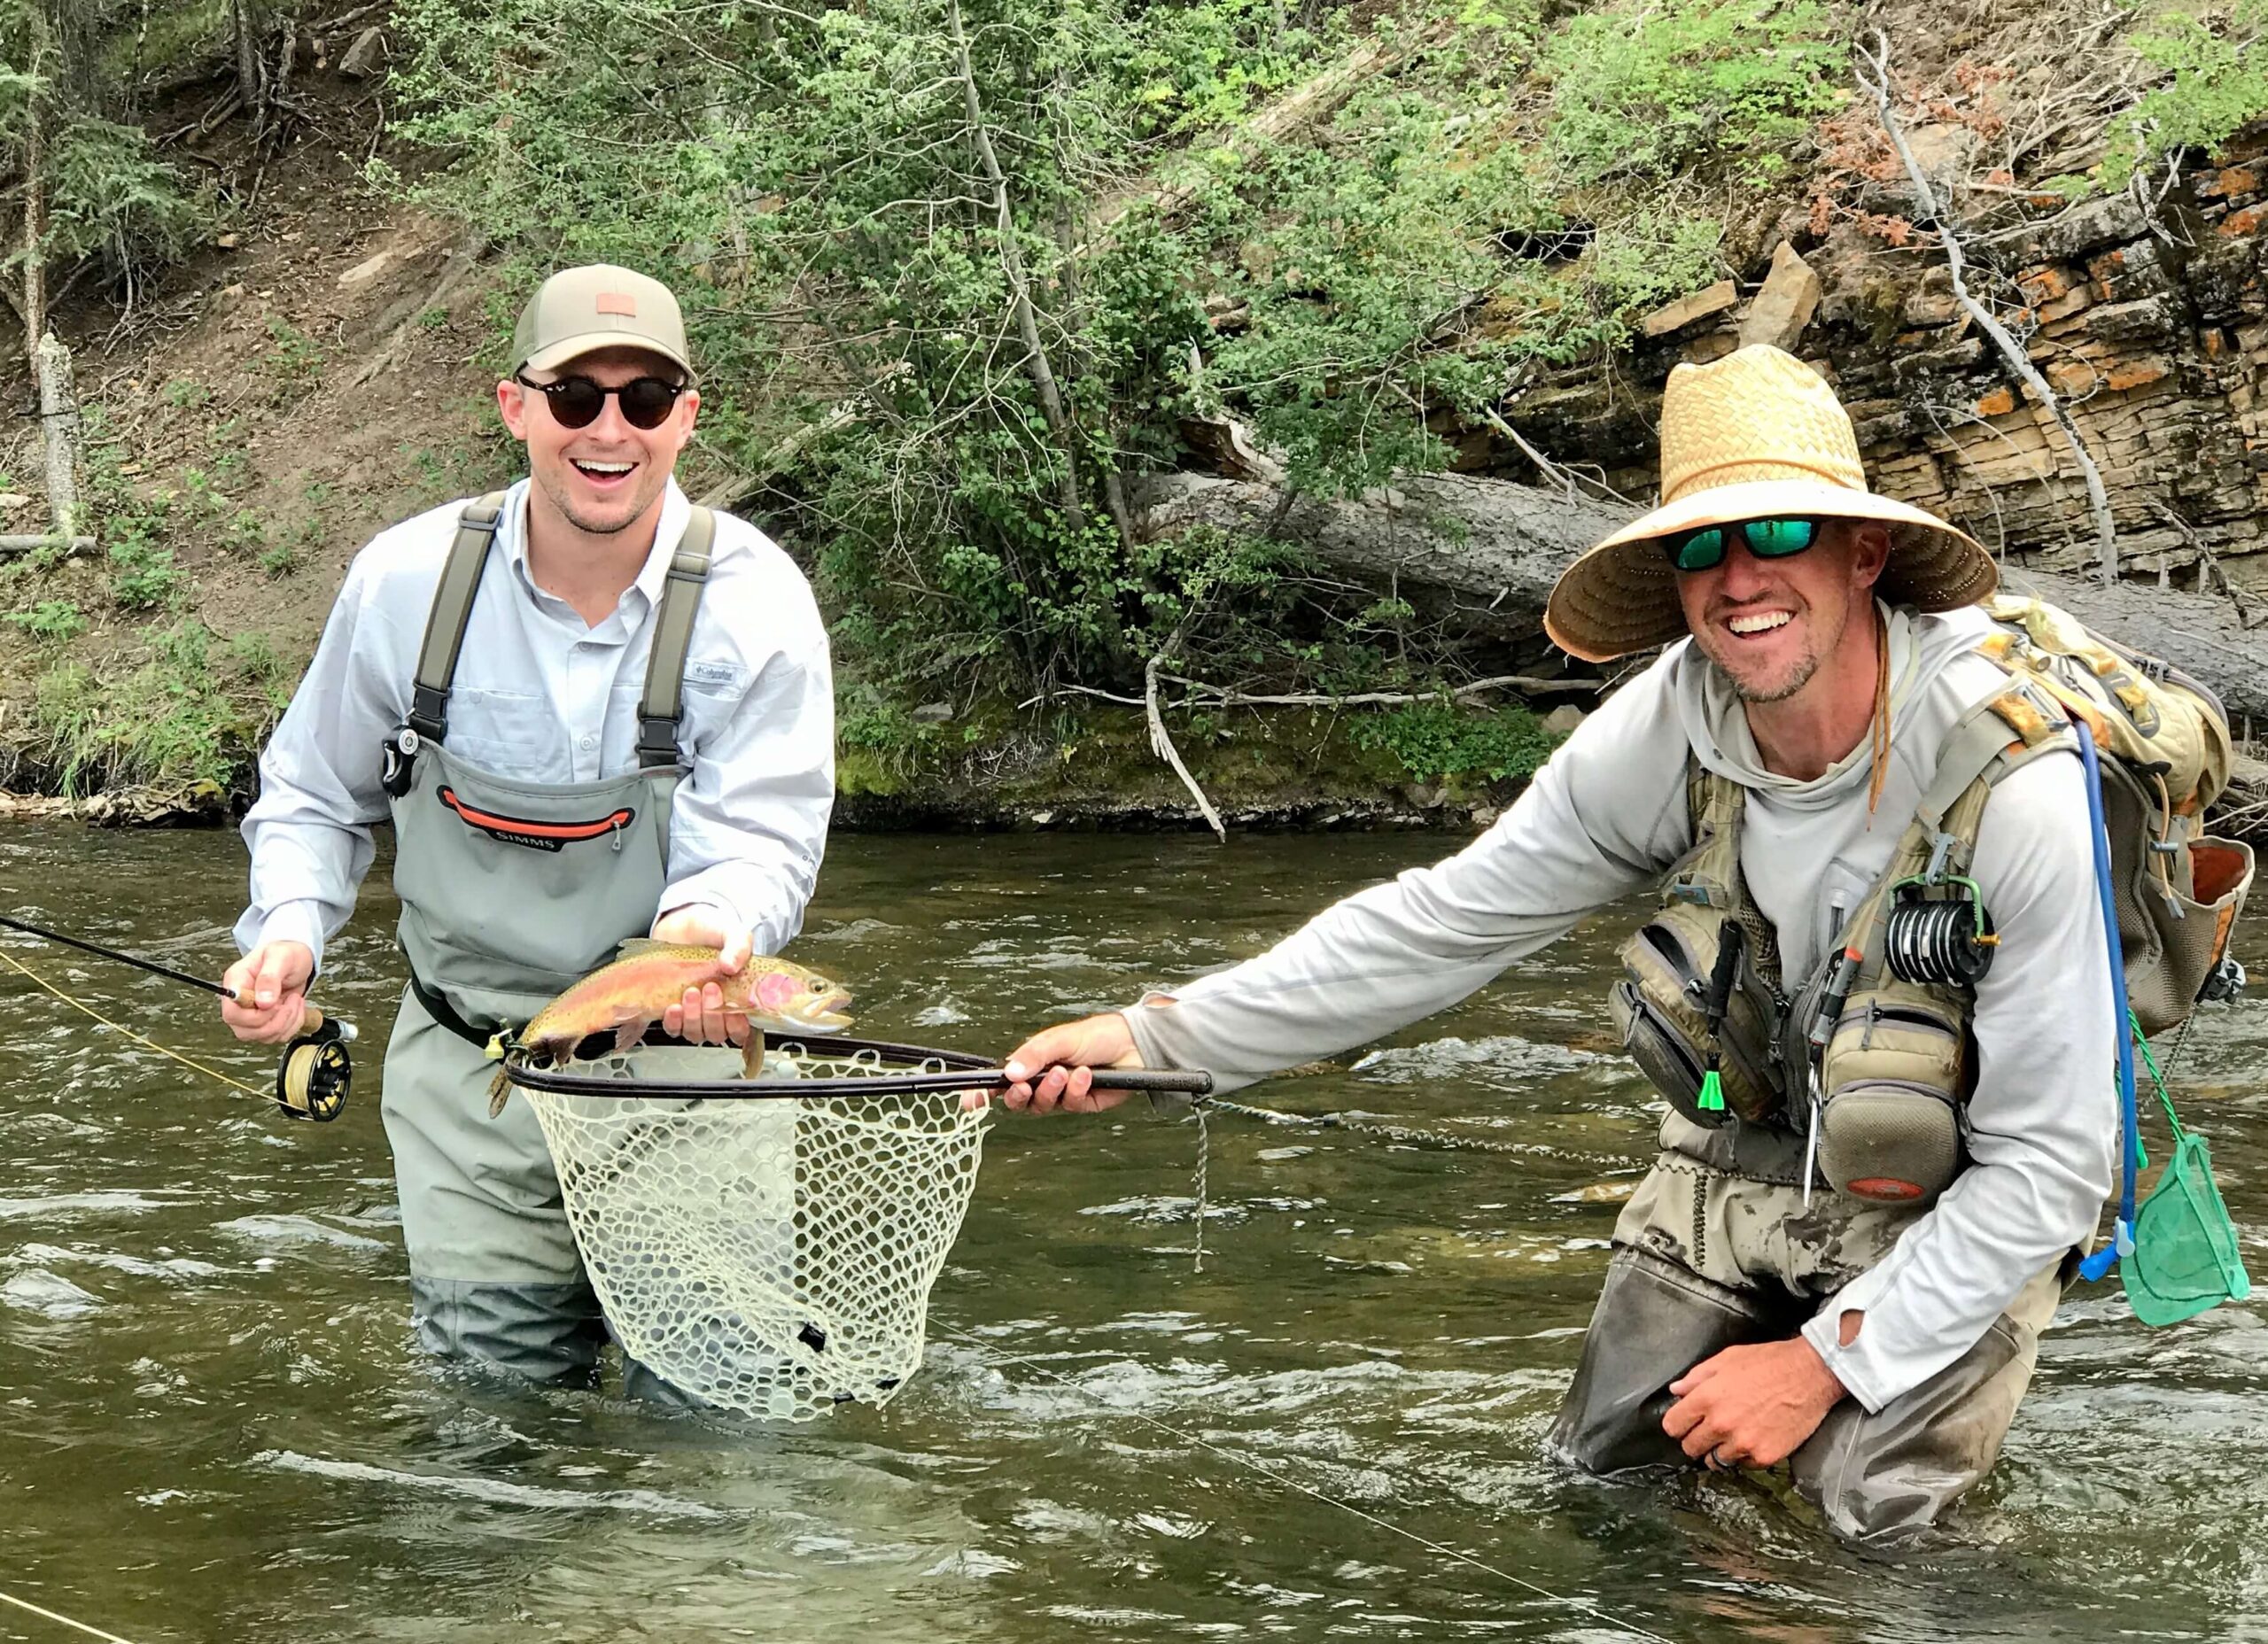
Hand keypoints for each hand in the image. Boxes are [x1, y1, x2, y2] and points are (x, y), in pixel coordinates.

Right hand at [221, 941, 315, 1044]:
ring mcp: (251, 1014)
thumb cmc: (286, 952)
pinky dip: (292, 1026)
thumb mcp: (281, 956)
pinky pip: (275, 1036)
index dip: (254, 1017)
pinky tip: (296, 1008)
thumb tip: (263, 1002)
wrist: (297, 959)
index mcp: (236, 983)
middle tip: (291, 1002)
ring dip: (286, 1023)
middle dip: (275, 1022)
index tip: (275, 1003)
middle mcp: (239, 1002)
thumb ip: (270, 977)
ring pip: (261, 1037)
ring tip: (295, 1001)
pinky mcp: (265, 1021)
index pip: (232, 1013)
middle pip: (244, 1031)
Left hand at [652, 904, 751, 1046]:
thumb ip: (739, 947)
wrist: (684, 925)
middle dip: (713, 1015)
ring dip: (693, 1018)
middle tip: (710, 988)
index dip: (737, 1026)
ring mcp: (695, 1013)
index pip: (742, 1031)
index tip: (733, 1008)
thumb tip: (730, 965)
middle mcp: (718, 1011)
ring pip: (696, 1033)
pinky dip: (674, 1022)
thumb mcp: (734, 934)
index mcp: (740, 1000)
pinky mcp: (674, 1010)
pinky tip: (674, 1007)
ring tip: (691, 992)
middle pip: (717, 1034)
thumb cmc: (713, 932)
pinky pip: (673, 1029)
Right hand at [989, 1012, 1143, 1113]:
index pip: (1001, 1082)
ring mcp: (1061, 1095)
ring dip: (1051, 1090)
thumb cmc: (1094, 1035)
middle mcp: (1042, 1082)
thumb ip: (1033, 1054)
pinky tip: (1087, 1074)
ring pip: (1042, 1105)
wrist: (1132, 1043)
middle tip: (1026, 1085)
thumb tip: (1009, 1072)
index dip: (983, 1093)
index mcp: (1031, 1063)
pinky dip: (1076, 1090)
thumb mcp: (1059, 1039)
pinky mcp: (1082, 1105)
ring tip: (1065, 1072)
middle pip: (1018, 1101)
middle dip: (1019, 1095)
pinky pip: (1070, 1105)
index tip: (970, 1103)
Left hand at [1662, 1336, 1846, 1471]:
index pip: (1672, 1426)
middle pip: (1690, 1448)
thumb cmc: (1769, 1362)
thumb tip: (1676, 1391)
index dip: (1678, 1423)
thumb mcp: (1726, 1359)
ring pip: (1714, 1461)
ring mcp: (1743, 1444)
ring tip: (1733, 1435)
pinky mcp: (1764, 1456)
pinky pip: (1742, 1465)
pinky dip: (1744, 1456)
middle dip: (1696, 1439)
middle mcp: (1721, 1425)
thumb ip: (1696, 1377)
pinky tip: (1753, 1438)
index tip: (1686, 1422)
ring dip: (1719, 1451)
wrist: (1811, 1374)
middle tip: (1709, 1429)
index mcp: (1706, 1398)